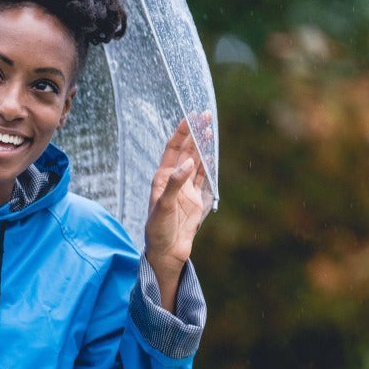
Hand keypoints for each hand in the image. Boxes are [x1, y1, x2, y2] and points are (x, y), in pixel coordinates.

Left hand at [144, 114, 212, 309]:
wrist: (166, 253)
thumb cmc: (158, 230)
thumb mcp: (164, 207)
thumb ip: (176, 184)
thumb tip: (189, 163)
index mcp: (162, 179)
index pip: (172, 149)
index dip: (181, 133)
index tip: (191, 117)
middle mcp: (173, 181)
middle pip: (185, 151)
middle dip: (195, 133)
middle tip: (206, 115)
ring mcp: (185, 190)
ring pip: (196, 162)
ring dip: (202, 146)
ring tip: (209, 128)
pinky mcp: (195, 201)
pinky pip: (203, 179)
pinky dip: (207, 166)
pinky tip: (210, 154)